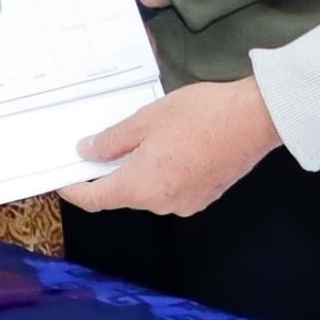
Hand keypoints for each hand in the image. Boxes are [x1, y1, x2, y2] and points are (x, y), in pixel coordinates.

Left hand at [62, 78, 281, 216]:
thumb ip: (112, 141)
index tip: (65, 181)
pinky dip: (164, 173)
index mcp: (141, 187)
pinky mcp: (205, 196)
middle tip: (104, 146)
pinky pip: (173, 188)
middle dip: (111, 173)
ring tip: (147, 139)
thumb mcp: (145, 121)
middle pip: (123, 194)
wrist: (255, 119)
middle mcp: (162, 203)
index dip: (76, 190)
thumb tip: (89, 152)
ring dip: (141, 171)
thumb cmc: (202, 116)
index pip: (96, 199)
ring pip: (150, 191)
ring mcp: (186, 202)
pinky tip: (171, 147)